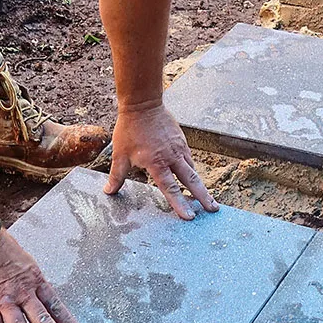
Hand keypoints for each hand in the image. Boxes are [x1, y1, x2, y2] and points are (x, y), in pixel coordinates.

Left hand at [105, 101, 218, 219]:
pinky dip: (192, 171)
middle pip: (192, 181)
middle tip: (213, 209)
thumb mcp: (120, 154)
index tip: (189, 217)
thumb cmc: (130, 130)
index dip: (179, 204)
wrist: (143, 105)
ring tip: (208, 198)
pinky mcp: (182, 141)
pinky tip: (193, 177)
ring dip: (200, 185)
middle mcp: (172, 157)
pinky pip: (189, 160)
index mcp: (156, 163)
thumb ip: (117, 175)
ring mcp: (179, 148)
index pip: (170, 188)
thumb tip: (109, 191)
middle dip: (203, 197)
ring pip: (193, 170)